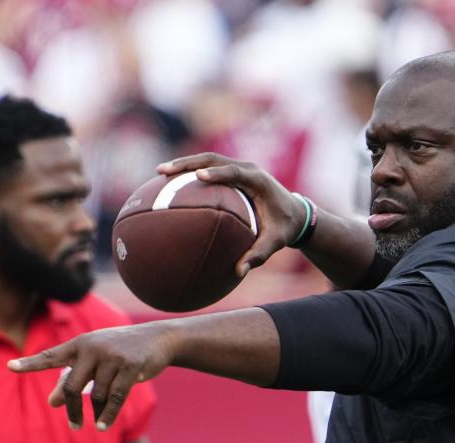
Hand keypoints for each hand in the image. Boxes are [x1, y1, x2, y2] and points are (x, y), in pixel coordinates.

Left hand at [8, 322, 172, 429]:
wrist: (157, 338)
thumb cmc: (120, 351)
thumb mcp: (94, 361)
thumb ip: (73, 378)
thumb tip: (52, 402)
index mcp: (80, 344)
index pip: (51, 356)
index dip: (30, 363)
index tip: (10, 366)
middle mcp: (93, 348)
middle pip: (72, 385)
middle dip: (72, 408)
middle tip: (74, 425)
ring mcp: (113, 357)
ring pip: (97, 394)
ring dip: (97, 412)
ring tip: (98, 423)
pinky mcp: (131, 367)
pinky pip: (115, 397)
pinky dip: (108, 415)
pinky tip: (103, 426)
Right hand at [157, 153, 308, 275]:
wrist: (295, 213)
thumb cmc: (284, 228)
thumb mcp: (276, 242)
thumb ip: (259, 255)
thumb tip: (239, 271)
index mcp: (259, 180)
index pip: (235, 172)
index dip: (217, 173)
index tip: (199, 176)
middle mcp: (247, 169)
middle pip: (213, 159)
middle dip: (188, 163)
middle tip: (164, 171)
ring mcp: (239, 168)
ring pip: (207, 159)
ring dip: (184, 164)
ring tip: (159, 173)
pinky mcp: (232, 172)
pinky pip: (208, 168)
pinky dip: (189, 173)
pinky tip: (170, 183)